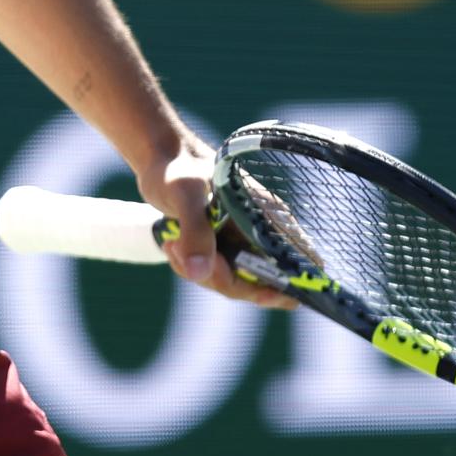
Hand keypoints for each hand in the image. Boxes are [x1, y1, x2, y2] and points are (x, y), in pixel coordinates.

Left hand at [134, 140, 296, 310]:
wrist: (159, 160)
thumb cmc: (178, 169)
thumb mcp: (185, 195)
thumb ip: (195, 231)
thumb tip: (201, 273)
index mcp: (267, 215)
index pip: (296, 261)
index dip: (285, 286)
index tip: (264, 295)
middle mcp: (260, 232)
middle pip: (260, 280)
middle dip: (223, 279)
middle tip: (188, 259)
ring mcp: (241, 241)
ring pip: (233, 281)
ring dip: (201, 272)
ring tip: (174, 246)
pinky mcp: (221, 247)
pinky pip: (214, 274)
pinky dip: (192, 267)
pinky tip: (172, 246)